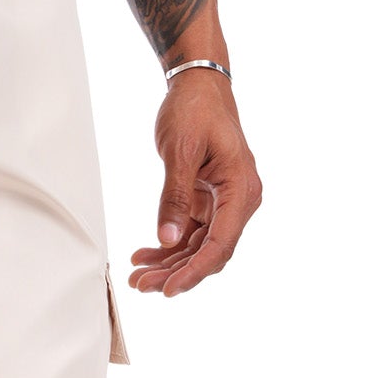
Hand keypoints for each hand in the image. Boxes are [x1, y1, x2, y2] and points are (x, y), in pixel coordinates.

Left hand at [129, 72, 261, 295]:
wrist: (198, 88)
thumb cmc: (195, 111)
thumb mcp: (180, 152)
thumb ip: (174, 198)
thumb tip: (168, 239)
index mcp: (241, 188)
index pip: (221, 243)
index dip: (194, 271)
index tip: (168, 289)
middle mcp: (239, 201)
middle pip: (210, 252)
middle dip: (175, 273)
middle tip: (140, 284)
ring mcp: (224, 204)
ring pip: (198, 247)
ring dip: (169, 264)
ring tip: (136, 275)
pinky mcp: (209, 203)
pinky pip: (191, 234)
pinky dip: (168, 247)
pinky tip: (144, 255)